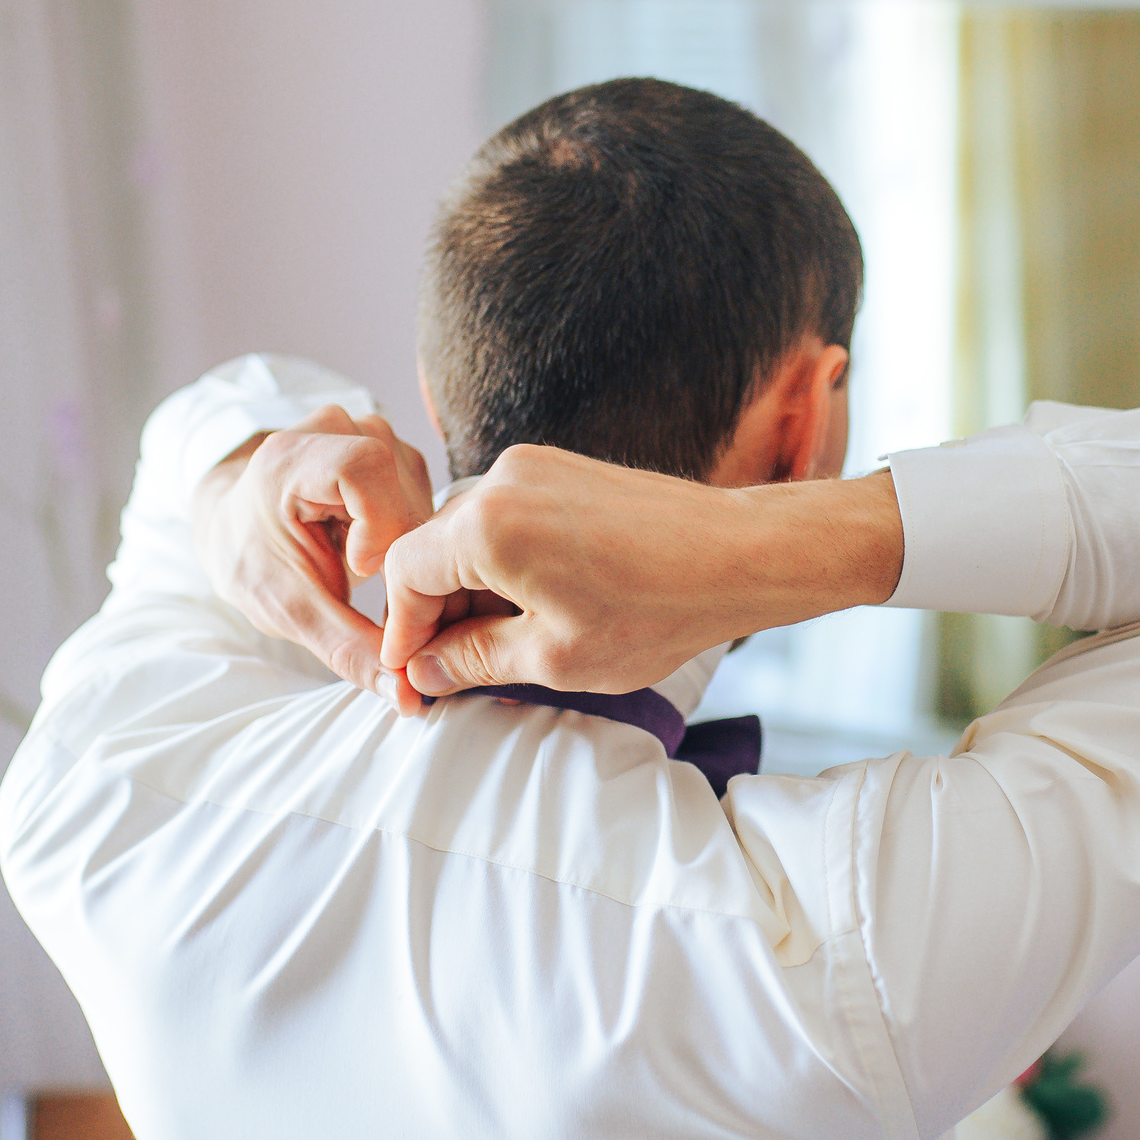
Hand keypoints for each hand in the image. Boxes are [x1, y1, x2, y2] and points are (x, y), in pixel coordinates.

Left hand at [193, 406, 435, 711]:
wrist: (234, 527)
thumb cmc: (253, 562)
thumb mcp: (289, 611)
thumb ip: (348, 651)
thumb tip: (407, 698)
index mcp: (291, 457)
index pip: (364, 468)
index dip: (378, 523)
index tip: (359, 567)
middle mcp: (333, 429)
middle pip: (402, 487)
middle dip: (400, 551)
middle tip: (374, 594)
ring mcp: (365, 431)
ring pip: (421, 491)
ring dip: (407, 544)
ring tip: (367, 572)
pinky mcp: (389, 447)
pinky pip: (423, 491)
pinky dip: (412, 534)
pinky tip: (380, 556)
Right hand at [378, 446, 903, 697]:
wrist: (739, 555)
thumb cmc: (657, 609)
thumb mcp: (554, 659)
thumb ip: (474, 661)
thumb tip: (426, 671)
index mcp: (486, 526)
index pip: (402, 573)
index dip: (401, 631)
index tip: (414, 673)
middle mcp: (502, 480)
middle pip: (432, 549)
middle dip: (436, 613)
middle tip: (453, 672)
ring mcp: (534, 467)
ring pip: (469, 534)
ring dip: (472, 589)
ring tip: (504, 645)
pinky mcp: (563, 468)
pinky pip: (507, 517)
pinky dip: (504, 563)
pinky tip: (536, 606)